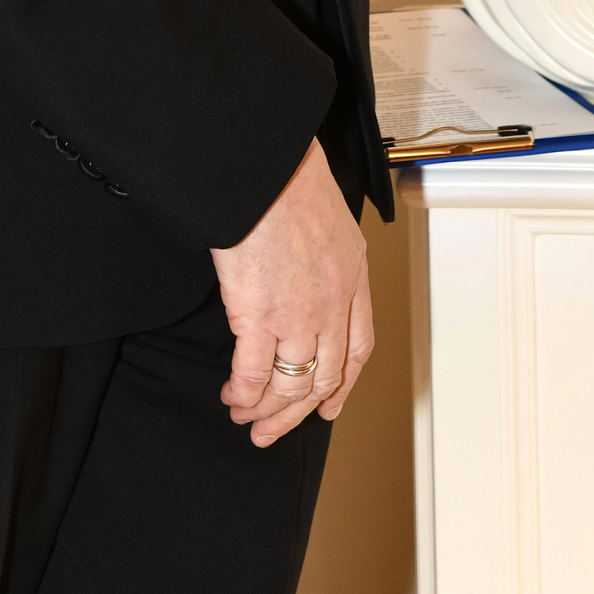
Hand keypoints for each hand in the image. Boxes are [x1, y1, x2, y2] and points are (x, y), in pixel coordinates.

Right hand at [212, 139, 373, 447]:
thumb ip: (324, 250)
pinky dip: (245, 393)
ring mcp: (300, 313)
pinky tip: (234, 397)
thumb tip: (304, 267)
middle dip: (299, 412)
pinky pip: (255, 373)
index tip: (329, 404)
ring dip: (269, 411)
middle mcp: (334, 301)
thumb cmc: (287, 175)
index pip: (359, 347)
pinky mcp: (260, 315)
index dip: (343, 384)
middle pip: (326, 376)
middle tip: (275, 430)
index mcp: (353, 273)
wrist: (264, 163)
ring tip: (248, 418)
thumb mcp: (328, 214)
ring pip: (293, 384)